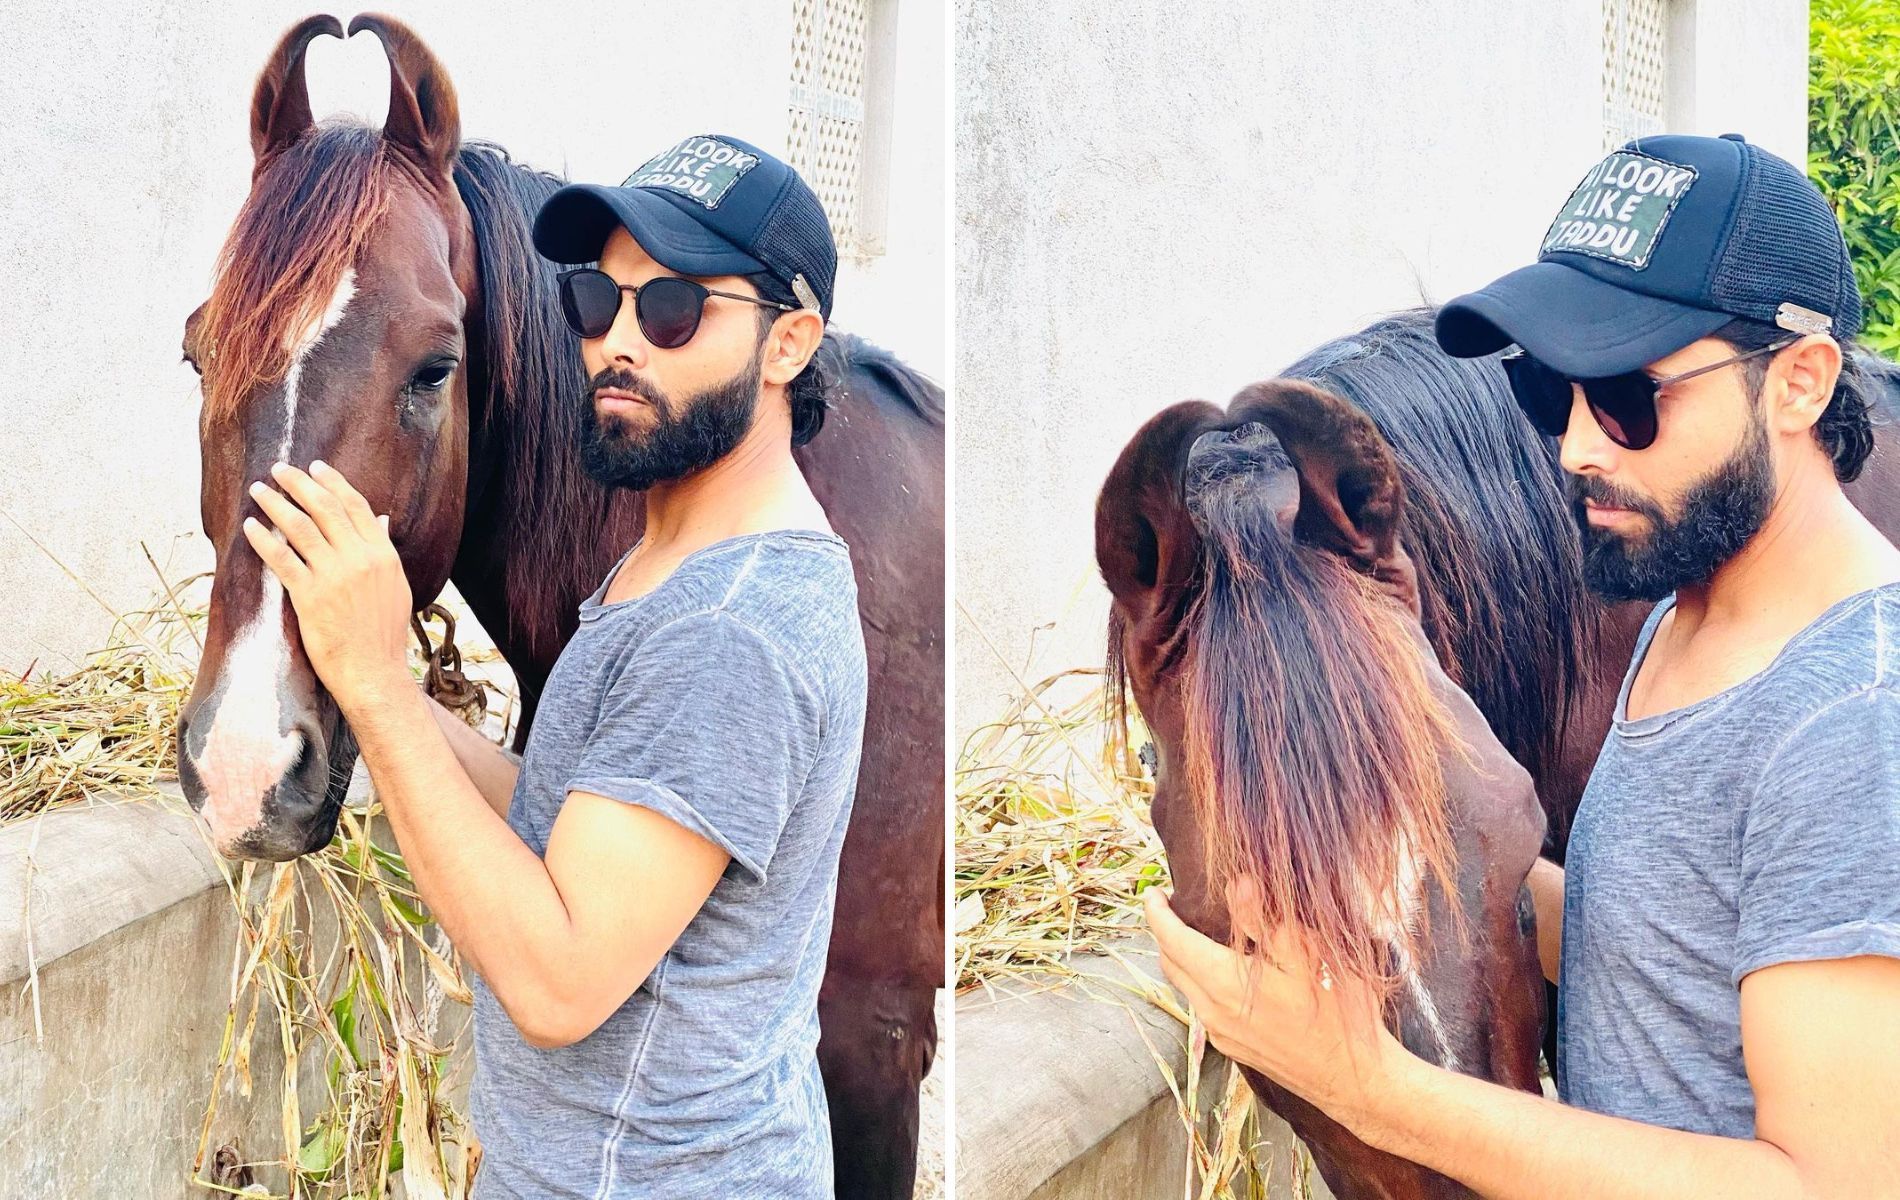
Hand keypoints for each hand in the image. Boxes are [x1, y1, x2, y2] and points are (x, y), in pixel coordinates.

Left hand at [243, 460, 411, 714]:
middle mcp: (360, 559)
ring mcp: (335, 577)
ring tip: (258, 490)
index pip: (356, 507)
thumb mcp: (396, 586)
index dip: (333, 483)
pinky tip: (250, 527)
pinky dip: (263, 540)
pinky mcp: (310, 596)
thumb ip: (384, 550)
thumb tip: (381, 519)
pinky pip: (282, 559)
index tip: (315, 467)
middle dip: (299, 483)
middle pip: (326, 508)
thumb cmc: (384, 634)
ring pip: (301, 527)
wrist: (374, 672)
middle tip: (279, 469)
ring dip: (276, 504)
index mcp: (384, 555)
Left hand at [1144, 886, 1407, 1128]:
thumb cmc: (1338, 1015)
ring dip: (1183, 958)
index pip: (1172, 942)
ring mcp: (1221, 1033)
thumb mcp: (1309, 957)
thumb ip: (1265, 922)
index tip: (1153, 893)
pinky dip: (1200, 980)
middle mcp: (1213, 1011)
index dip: (1157, 914)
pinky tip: (1224, 969)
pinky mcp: (1233, 1047)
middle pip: (1171, 964)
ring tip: (1198, 931)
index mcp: (1225, 984)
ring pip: (1185, 986)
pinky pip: (1202, 1006)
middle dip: (1165, 932)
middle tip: (1174, 907)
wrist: (1353, 1080)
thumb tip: (1237, 884)